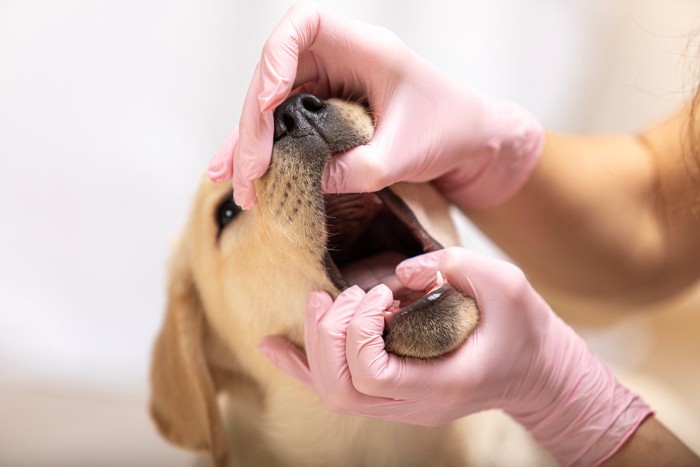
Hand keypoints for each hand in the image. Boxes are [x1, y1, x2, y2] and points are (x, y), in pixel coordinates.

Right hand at [208, 2, 543, 209]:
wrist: (473, 141)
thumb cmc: (452, 130)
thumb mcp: (404, 155)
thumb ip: (355, 171)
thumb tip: (302, 185)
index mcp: (365, 49)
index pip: (304, 24)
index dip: (276, 57)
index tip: (268, 100)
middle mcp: (340, 60)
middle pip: (275, 74)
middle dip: (254, 124)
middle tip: (248, 172)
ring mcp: (330, 85)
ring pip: (274, 103)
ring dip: (251, 143)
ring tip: (238, 184)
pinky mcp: (327, 112)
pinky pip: (286, 124)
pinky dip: (267, 150)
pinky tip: (245, 175)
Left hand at [258, 248, 650, 464]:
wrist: (537, 373)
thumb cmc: (524, 330)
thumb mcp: (505, 283)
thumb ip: (454, 266)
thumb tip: (400, 272)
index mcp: (442, 383)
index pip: (372, 375)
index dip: (359, 330)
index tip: (381, 294)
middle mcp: (415, 405)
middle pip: (341, 390)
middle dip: (328, 336)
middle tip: (343, 295)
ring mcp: (401, 406)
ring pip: (333, 395)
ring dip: (314, 347)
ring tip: (317, 304)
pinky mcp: (393, 395)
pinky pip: (338, 390)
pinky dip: (303, 367)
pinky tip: (274, 347)